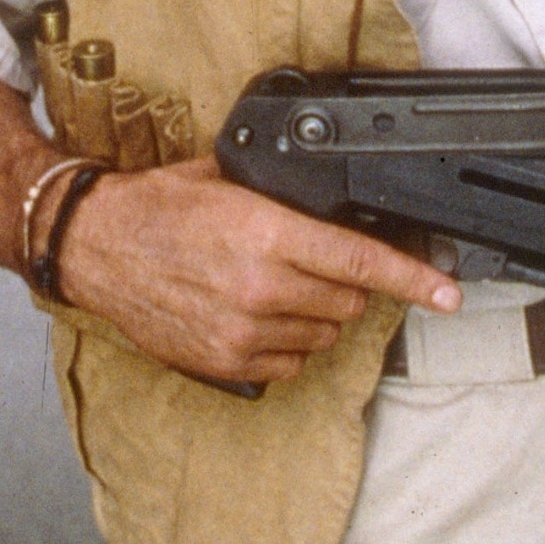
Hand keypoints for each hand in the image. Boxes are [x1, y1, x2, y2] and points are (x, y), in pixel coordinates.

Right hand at [54, 159, 460, 386]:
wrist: (96, 246)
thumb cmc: (157, 208)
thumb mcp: (227, 181)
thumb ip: (286, 201)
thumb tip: (338, 213)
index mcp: (266, 232)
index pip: (361, 261)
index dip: (414, 279)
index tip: (448, 294)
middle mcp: (260, 286)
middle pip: (348, 300)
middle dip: (343, 283)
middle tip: (308, 263)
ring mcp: (244, 330)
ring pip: (323, 333)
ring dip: (314, 313)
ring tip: (271, 287)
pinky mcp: (226, 361)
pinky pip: (290, 362)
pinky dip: (286, 343)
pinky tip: (256, 316)